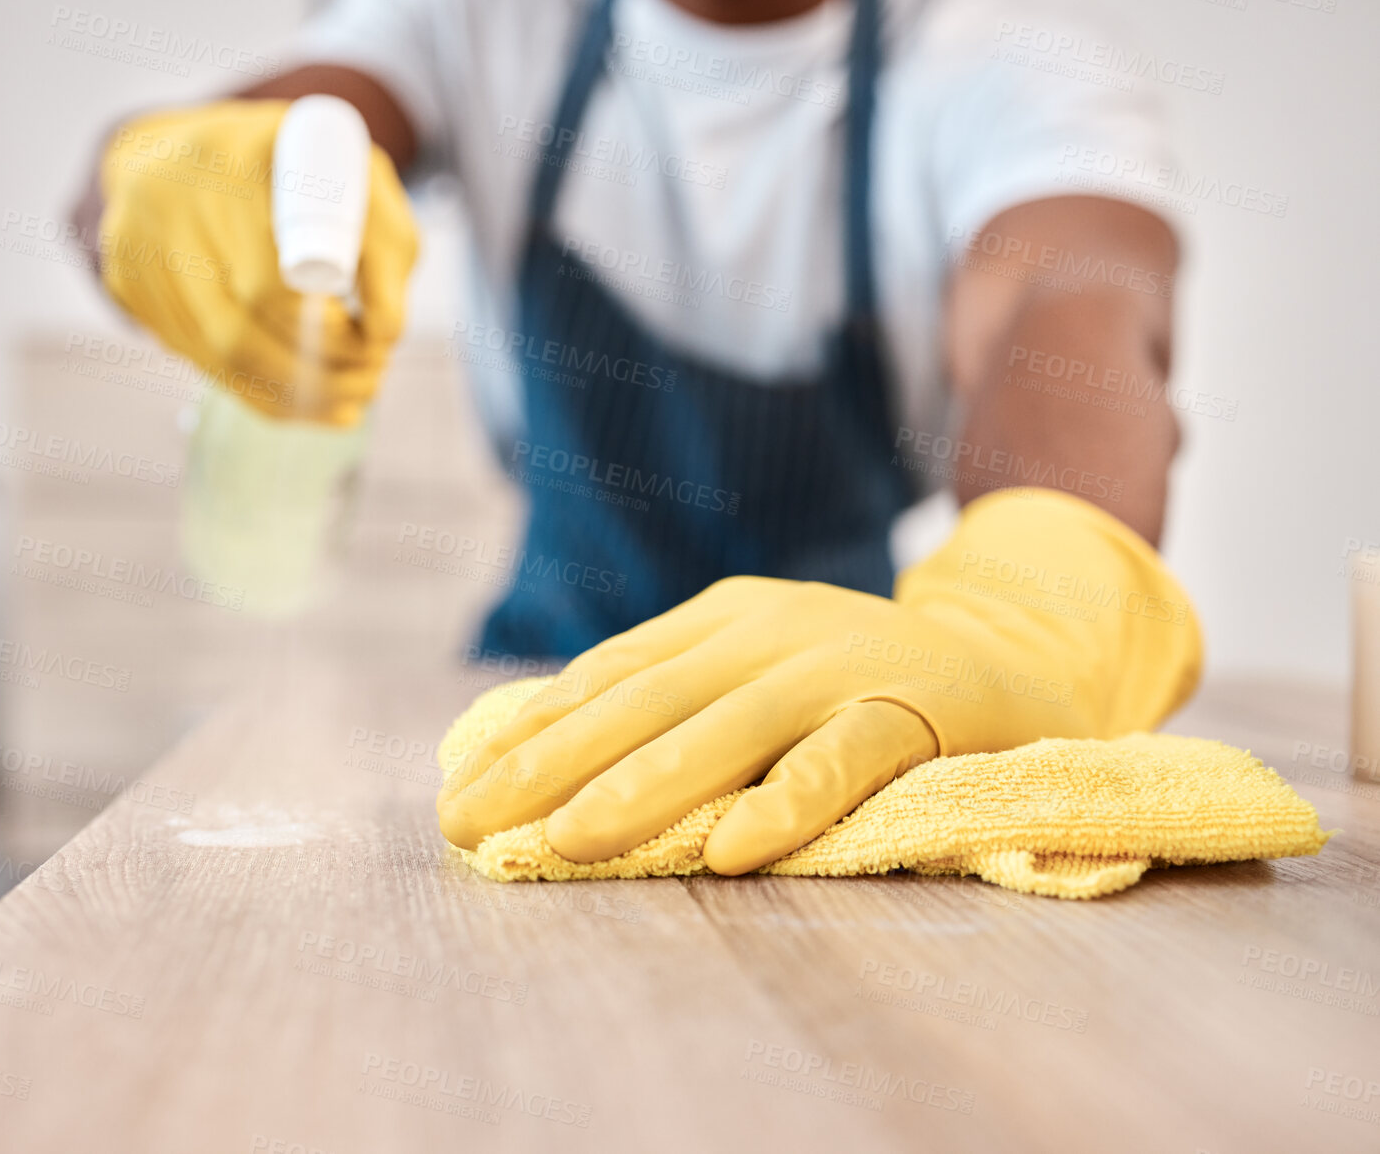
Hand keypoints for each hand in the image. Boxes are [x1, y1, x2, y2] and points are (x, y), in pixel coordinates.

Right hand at [93, 100, 418, 424]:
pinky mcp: (125, 280)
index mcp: (227, 157)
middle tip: (370, 386)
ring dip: (288, 395)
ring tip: (344, 405)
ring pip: (214, 354)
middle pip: (238, 326)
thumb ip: (388, 247)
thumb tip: (386, 334)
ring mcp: (133, 243)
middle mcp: (164, 197)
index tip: (374, 347)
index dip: (323, 330)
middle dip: (315, 373)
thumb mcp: (357, 177)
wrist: (192, 145)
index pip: (272, 278)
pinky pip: (193, 357)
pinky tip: (299, 403)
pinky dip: (253, 390)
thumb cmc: (291, 163)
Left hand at [437, 488, 1200, 874]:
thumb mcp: (754, 676)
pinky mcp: (912, 711)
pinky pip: (841, 761)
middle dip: (547, 764)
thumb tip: (534, 763)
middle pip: (643, 701)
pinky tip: (732, 851)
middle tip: (468, 822)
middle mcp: (771, 629)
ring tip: (565, 841)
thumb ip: (669, 704)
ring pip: (726, 730)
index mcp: (724, 617)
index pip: (608, 675)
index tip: (458, 784)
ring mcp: (841, 664)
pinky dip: (786, 802)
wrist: (1009, 675)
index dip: (530, 730)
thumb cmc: (854, 694)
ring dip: (640, 787)